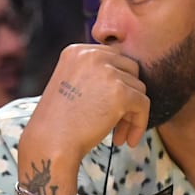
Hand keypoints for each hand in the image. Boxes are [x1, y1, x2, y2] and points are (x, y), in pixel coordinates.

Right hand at [20, 44, 149, 167]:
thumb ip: (94, 75)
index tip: (111, 106)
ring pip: (138, 89)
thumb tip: (127, 78)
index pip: (113, 58)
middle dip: (128, 96)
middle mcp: (92, 55)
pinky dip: (139, 123)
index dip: (116, 83)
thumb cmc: (59, 122)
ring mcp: (107, 72)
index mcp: (77, 51)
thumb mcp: (71, 85)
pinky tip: (127, 140)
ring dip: (131, 113)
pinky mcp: (120, 92)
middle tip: (118, 122)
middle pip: (130, 70)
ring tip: (118, 135)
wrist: (51, 143)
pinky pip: (143, 104)